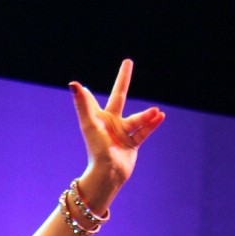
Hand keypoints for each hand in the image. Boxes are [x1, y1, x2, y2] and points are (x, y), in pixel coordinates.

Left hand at [69, 59, 164, 201]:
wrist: (108, 174)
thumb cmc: (96, 149)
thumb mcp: (90, 124)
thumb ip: (83, 104)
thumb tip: (74, 83)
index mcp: (99, 118)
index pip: (95, 99)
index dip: (90, 93)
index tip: (85, 87)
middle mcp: (111, 123)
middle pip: (119, 96)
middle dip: (123, 80)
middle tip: (128, 62)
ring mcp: (122, 133)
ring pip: (137, 118)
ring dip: (147, 115)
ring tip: (156, 112)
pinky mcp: (132, 144)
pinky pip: (144, 131)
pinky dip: (152, 124)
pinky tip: (160, 116)